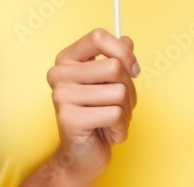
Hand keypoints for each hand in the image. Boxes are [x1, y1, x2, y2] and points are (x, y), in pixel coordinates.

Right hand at [44, 27, 139, 182]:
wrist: (81, 156)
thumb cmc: (97, 115)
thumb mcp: (108, 83)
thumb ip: (116, 59)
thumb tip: (126, 40)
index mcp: (67, 59)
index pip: (98, 37)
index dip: (122, 51)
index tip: (133, 69)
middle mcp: (60, 74)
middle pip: (114, 67)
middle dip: (128, 90)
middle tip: (119, 104)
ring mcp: (62, 95)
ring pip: (119, 92)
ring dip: (126, 111)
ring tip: (111, 120)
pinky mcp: (70, 118)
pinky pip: (115, 114)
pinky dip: (120, 127)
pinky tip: (108, 133)